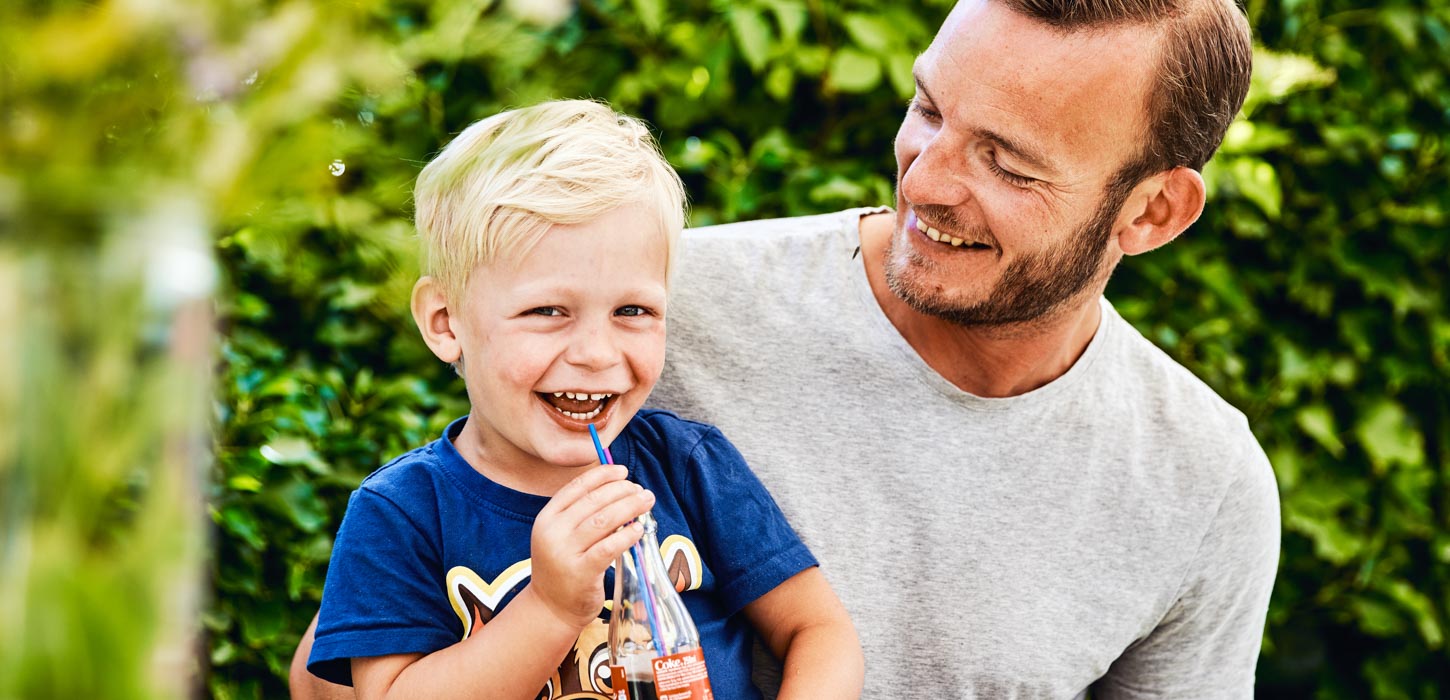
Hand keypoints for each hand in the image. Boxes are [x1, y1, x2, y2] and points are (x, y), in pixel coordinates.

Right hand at [529, 464, 653, 628]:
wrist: (550, 608)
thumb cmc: (563, 567)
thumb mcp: (561, 536)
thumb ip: (581, 514)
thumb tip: (619, 490)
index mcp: (547, 518)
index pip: (577, 487)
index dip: (602, 475)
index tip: (622, 471)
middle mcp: (553, 532)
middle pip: (593, 501)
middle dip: (621, 490)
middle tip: (641, 490)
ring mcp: (565, 552)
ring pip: (603, 520)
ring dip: (629, 507)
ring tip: (646, 501)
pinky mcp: (581, 572)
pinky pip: (608, 547)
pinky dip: (626, 535)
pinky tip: (639, 529)